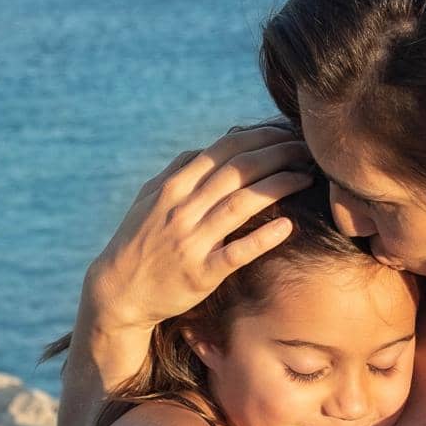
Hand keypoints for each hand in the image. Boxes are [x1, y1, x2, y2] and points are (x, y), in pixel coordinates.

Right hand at [88, 125, 314, 331]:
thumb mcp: (150, 199)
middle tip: (305, 149)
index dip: (260, 137)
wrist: (118, 291)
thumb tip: (207, 148)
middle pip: (239, 170)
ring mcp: (192, 240)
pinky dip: (263, 238)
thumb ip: (178, 171)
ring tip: (306, 177)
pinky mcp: (201, 272)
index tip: (286, 134)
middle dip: (278, 154)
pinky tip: (288, 226)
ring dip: (279, 185)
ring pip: (241, 203)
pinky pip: (237, 252)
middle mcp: (183, 208)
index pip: (224, 149)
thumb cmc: (139, 241)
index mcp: (174, 186)